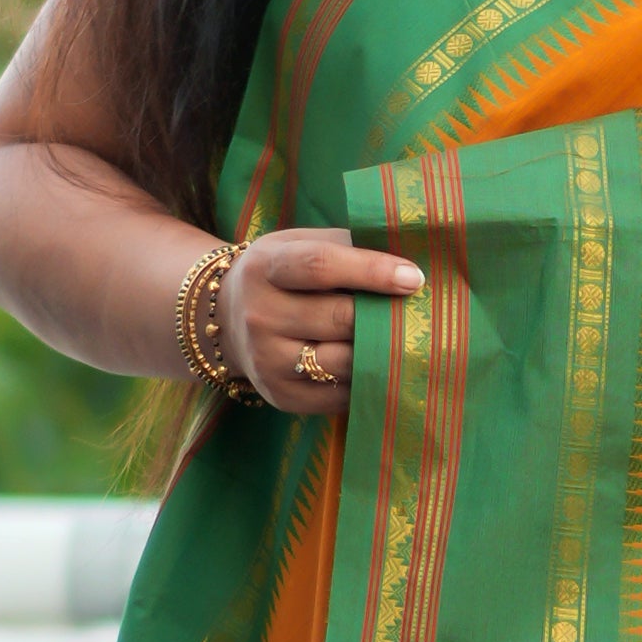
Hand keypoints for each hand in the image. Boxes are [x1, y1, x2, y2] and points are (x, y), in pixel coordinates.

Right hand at [219, 227, 423, 415]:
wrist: (228, 320)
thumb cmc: (283, 276)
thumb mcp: (301, 244)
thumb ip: (348, 246)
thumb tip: (409, 259)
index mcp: (266, 267)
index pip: (321, 266)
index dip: (371, 271)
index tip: (414, 278)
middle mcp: (260, 315)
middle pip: (338, 318)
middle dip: (382, 315)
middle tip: (414, 312)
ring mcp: (267, 360)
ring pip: (342, 361)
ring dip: (379, 352)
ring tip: (400, 339)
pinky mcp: (280, 396)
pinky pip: (338, 394)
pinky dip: (364, 380)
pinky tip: (375, 364)